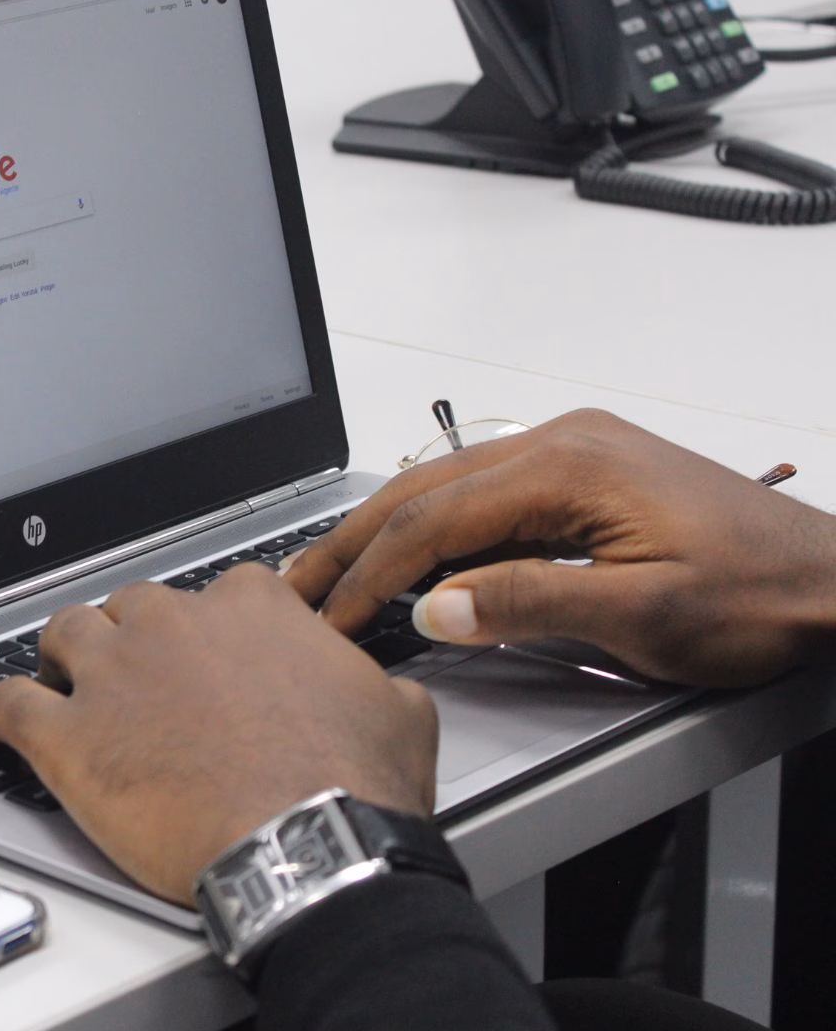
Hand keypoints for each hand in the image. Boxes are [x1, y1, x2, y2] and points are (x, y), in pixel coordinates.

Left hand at [0, 567, 437, 905]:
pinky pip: (5, 704)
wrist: (307, 849)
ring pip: (63, 634)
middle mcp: (171, 624)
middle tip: (143, 683)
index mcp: (250, 606)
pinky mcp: (66, 737)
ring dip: (64, 658)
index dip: (212, 629)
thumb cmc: (351, 787)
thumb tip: (377, 689)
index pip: (217, 592)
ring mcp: (111, 675)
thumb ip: (369, 681)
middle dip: (134, 638)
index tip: (213, 657)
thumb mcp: (398, 714)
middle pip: (131, 607)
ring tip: (67, 687)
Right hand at [285, 409, 835, 687]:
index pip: (435, 517)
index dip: (372, 571)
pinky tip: (409, 562)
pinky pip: (482, 496)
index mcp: (570, 465)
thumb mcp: (644, 613)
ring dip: (384, 534)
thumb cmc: (762, 596)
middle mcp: (563, 443)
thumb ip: (531, 604)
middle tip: (296, 587)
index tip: (330, 616)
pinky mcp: (583, 476)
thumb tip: (435, 606)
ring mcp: (572, 453)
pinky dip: (431, 531)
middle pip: (423, 489)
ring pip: (445, 488)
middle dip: (353, 542)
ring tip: (332, 575)